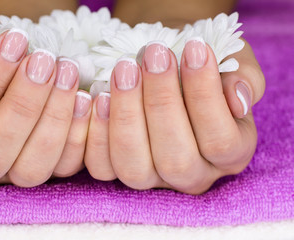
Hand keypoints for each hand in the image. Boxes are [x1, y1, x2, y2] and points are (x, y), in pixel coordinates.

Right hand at [0, 21, 91, 186]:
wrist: (15, 73)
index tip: (15, 42)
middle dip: (22, 104)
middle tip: (44, 61)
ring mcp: (12, 174)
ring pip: (31, 169)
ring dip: (55, 119)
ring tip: (68, 73)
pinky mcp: (48, 174)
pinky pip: (65, 166)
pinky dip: (79, 134)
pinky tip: (85, 98)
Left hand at [84, 38, 264, 193]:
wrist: (166, 65)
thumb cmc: (196, 65)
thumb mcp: (231, 63)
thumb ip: (243, 78)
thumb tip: (237, 99)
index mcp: (231, 153)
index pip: (220, 140)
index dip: (205, 95)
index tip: (193, 48)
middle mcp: (193, 174)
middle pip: (176, 159)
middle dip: (161, 103)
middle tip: (152, 56)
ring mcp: (153, 178)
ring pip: (134, 168)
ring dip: (125, 117)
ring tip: (123, 70)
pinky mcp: (118, 171)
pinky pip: (101, 166)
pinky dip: (96, 132)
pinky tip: (99, 95)